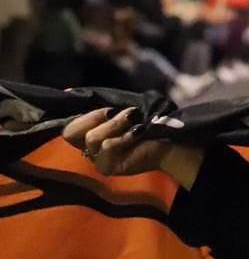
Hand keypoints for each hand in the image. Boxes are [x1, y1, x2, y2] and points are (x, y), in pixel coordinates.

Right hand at [62, 107, 204, 187]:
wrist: (170, 136)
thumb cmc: (146, 119)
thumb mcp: (120, 105)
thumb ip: (97, 100)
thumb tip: (67, 91)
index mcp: (89, 131)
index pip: (67, 126)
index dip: (72, 112)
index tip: (81, 99)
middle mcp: (88, 147)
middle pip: (70, 132)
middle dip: (93, 116)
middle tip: (114, 111)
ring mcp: (96, 159)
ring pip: (92, 138)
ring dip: (116, 124)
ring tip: (134, 121)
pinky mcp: (107, 167)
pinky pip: (107, 146)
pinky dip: (124, 136)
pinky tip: (138, 133)